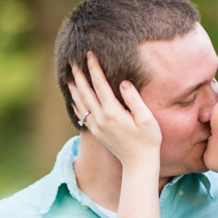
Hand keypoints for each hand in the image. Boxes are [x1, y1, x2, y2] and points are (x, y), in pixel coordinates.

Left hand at [68, 52, 161, 168]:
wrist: (139, 163)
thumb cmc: (148, 140)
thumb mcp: (147, 119)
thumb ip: (134, 100)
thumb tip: (123, 83)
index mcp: (113, 112)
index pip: (100, 85)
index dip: (94, 68)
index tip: (88, 54)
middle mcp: (101, 118)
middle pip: (85, 92)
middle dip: (79, 75)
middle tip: (71, 61)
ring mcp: (97, 126)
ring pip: (80, 103)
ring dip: (74, 88)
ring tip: (68, 76)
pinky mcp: (97, 133)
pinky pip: (81, 115)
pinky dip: (75, 104)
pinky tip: (73, 98)